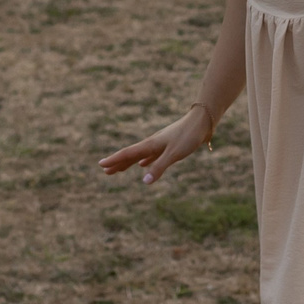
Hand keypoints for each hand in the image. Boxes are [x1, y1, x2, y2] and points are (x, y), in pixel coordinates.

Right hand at [97, 105, 214, 185]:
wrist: (202, 122)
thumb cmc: (188, 136)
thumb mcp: (174, 154)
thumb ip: (159, 167)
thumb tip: (144, 181)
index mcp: (151, 145)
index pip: (128, 154)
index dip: (114, 160)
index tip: (101, 165)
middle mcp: (152, 143)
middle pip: (131, 155)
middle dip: (118, 163)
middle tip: (105, 171)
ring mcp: (160, 144)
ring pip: (139, 155)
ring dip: (128, 163)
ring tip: (119, 169)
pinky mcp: (168, 145)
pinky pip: (151, 155)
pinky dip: (145, 161)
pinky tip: (142, 165)